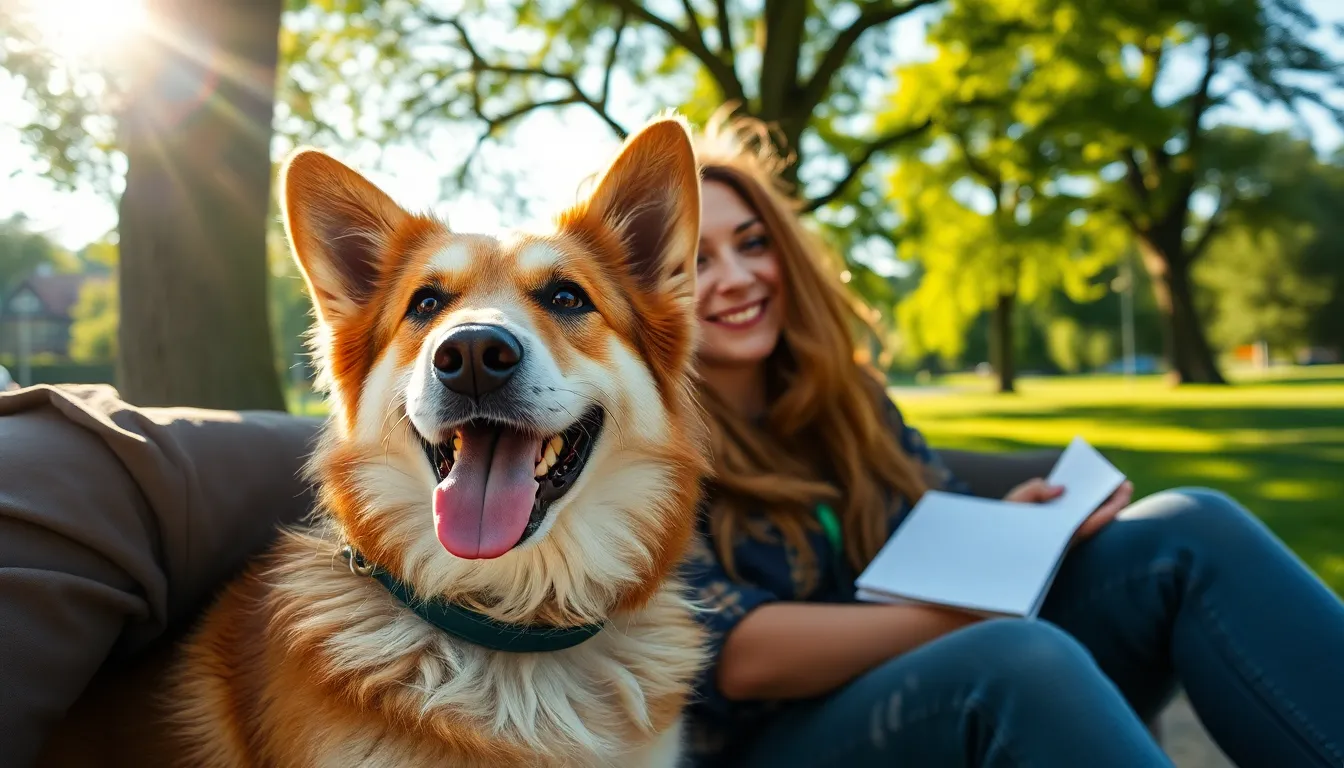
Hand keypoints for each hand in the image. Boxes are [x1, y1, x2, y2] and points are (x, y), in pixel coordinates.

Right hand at [1003, 478, 1135, 542]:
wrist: (992, 554)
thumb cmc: (1003, 527)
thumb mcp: (1013, 503)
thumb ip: (1035, 489)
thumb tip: (1058, 488)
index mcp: (1060, 535)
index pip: (1095, 521)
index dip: (1113, 505)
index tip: (1125, 488)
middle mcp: (1066, 542)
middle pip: (1098, 523)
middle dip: (1112, 504)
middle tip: (1125, 485)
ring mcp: (1064, 544)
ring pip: (1091, 527)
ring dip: (1101, 509)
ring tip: (1109, 488)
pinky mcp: (1059, 544)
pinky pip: (1080, 527)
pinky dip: (1088, 514)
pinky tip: (1089, 500)